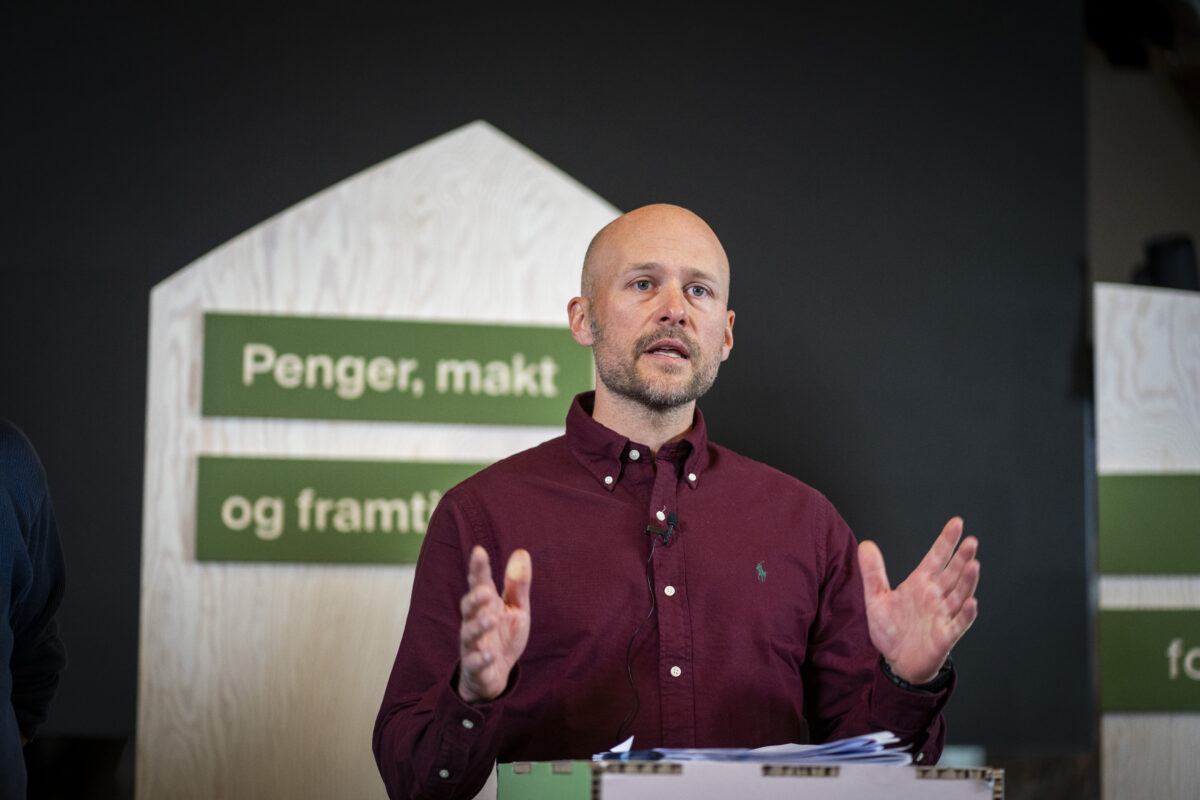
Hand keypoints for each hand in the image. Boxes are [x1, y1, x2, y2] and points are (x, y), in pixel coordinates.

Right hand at [457, 546, 531, 702]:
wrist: (495, 675)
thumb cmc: (504, 635)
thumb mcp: (516, 608)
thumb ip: (518, 584)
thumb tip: (522, 552)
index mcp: (486, 605)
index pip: (479, 583)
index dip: (478, 568)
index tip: (479, 551)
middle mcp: (475, 622)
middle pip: (468, 607)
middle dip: (475, 598)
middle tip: (486, 591)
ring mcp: (473, 646)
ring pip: (469, 635)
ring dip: (478, 627)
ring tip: (490, 620)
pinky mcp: (476, 668)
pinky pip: (475, 663)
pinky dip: (481, 659)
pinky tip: (491, 654)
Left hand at [857, 517, 979, 684]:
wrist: (897, 661)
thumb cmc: (891, 630)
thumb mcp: (875, 598)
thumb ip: (872, 572)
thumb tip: (865, 544)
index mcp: (920, 584)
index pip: (936, 558)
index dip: (946, 541)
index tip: (957, 523)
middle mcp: (935, 597)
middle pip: (951, 573)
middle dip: (961, 557)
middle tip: (971, 541)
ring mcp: (942, 615)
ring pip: (959, 594)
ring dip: (967, 580)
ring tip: (974, 564)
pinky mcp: (945, 635)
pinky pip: (958, 623)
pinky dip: (966, 614)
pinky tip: (971, 602)